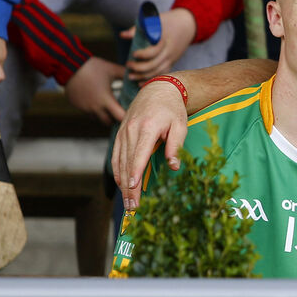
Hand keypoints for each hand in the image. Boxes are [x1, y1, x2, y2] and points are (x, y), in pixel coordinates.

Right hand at [64, 56, 125, 124]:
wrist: (68, 65)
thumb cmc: (93, 67)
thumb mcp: (112, 69)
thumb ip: (125, 74)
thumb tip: (136, 76)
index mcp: (106, 100)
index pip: (120, 117)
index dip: (126, 116)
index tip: (130, 112)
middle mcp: (95, 107)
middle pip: (108, 122)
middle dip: (114, 118)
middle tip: (119, 111)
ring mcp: (84, 108)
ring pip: (97, 118)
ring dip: (103, 115)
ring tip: (107, 106)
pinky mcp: (77, 105)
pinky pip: (87, 112)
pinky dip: (93, 110)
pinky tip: (95, 101)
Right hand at [112, 78, 189, 209]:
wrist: (158, 89)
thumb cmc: (172, 109)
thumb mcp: (180, 125)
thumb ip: (176, 146)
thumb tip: (173, 166)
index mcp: (146, 128)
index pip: (138, 154)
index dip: (134, 173)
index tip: (132, 189)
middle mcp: (130, 130)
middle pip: (127, 162)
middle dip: (128, 187)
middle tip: (131, 207)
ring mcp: (123, 132)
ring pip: (119, 161)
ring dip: (121, 183)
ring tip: (127, 202)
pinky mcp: (120, 134)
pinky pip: (116, 155)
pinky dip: (117, 171)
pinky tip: (121, 184)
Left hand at [122, 7, 197, 81]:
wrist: (187, 25)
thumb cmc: (167, 21)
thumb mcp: (154, 21)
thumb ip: (138, 29)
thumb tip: (122, 35)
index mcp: (164, 41)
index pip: (154, 52)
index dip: (143, 55)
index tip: (133, 53)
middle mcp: (169, 52)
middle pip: (154, 65)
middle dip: (139, 68)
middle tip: (128, 65)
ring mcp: (171, 59)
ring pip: (158, 73)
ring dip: (143, 77)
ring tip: (130, 77)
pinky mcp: (171, 63)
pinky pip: (162, 75)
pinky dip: (151, 80)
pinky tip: (140, 83)